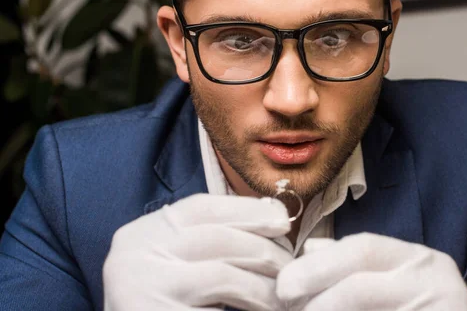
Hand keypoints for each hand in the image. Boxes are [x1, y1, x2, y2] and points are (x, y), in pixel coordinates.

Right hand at [103, 194, 292, 310]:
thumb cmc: (161, 299)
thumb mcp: (172, 259)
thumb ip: (208, 238)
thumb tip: (270, 216)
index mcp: (142, 234)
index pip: (200, 208)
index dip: (247, 210)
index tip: (282, 220)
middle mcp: (134, 256)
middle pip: (216, 239)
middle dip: (263, 251)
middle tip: (291, 268)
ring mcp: (142, 291)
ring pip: (222, 277)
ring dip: (262, 287)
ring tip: (283, 297)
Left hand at [277, 233, 466, 310]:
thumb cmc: (424, 310)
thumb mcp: (398, 280)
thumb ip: (356, 264)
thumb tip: (310, 252)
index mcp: (423, 261)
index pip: (365, 249)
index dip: (319, 265)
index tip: (284, 283)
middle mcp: (436, 283)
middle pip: (361, 283)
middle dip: (316, 293)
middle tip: (285, 302)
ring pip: (365, 307)